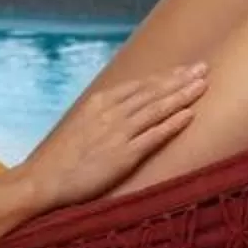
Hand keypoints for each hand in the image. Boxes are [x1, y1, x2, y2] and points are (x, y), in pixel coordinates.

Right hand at [13, 62, 209, 209]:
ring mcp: (118, 133)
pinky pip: (153, 136)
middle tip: (203, 68)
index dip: (165, 76)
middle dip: (180, 79)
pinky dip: (172, 123)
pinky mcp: (123, 156)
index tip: (184, 69)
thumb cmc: (61, 156)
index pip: (140, 85)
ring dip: (182, 96)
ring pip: (157, 109)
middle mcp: (111, 113)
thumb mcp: (81, 124)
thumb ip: (102, 113)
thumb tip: (121, 108)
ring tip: (203, 85)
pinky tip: (189, 115)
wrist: (44, 179)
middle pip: (153, 92)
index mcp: (100, 102)